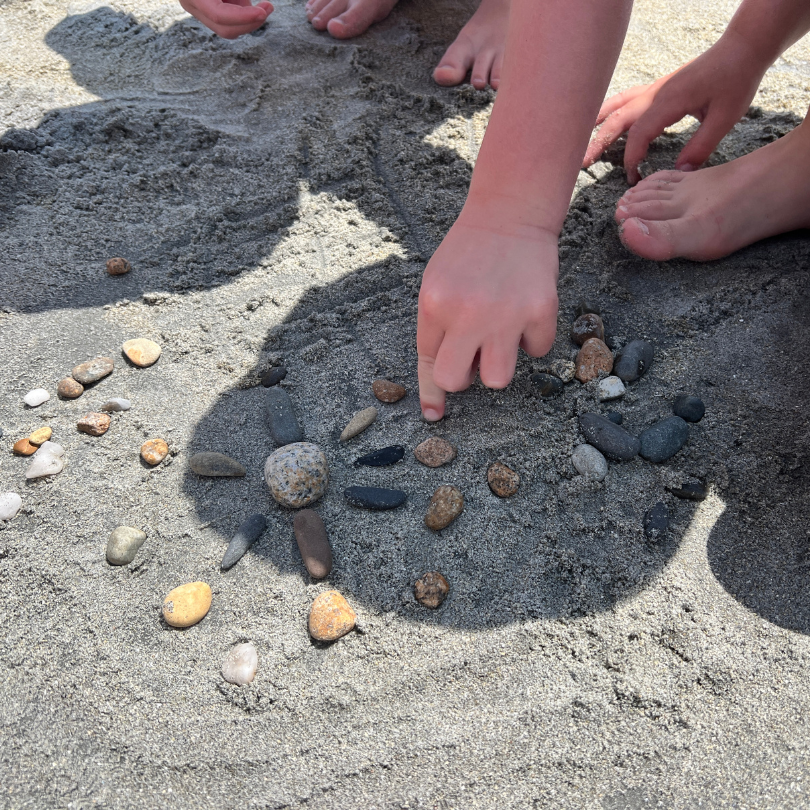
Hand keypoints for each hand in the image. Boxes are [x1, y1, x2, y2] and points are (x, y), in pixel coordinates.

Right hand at [179, 0, 272, 37]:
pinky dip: (242, 12)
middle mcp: (192, 4)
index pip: (219, 15)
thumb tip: (256, 9)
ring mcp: (198, 11)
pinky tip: (246, 2)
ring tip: (259, 0)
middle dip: (251, 22)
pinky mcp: (206, 11)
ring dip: (247, 17)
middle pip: (226, 29)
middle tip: (268, 7)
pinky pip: (229, 20)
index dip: (243, 17)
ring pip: (229, 28)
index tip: (262, 12)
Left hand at [417, 210, 558, 420]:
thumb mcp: (437, 286)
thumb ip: (436, 330)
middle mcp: (466, 313)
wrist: (510, 215)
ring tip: (502, 331)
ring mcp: (505, 314)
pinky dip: (533, 338)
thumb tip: (441, 388)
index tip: (433, 415)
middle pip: (457, 381)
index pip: (429, 363)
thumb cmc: (469, 255)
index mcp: (434, 305)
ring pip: (498, 378)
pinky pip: (537, 351)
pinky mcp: (540, 311)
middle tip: (475, 353)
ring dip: (500, 361)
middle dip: (465, 376)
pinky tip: (526, 310)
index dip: (431, 392)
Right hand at [584, 33, 765, 183]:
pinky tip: (602, 119)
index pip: (638, 134)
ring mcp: (654, 89)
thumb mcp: (725, 118)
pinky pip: (627, 100)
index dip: (631, 158)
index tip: (633, 178)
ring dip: (598, 123)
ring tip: (581, 139)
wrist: (741, 49)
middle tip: (582, 163)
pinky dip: (611, 111)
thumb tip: (679, 173)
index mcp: (668, 102)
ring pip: (617, 106)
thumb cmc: (736, 80)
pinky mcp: (658, 88)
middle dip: (598, 143)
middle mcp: (655, 94)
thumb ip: (701, 147)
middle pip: (617, 120)